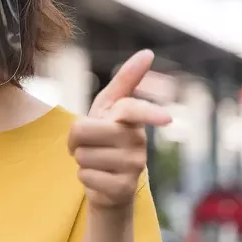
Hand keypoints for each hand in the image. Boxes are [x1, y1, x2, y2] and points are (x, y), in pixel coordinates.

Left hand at [68, 50, 170, 210]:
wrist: (107, 181)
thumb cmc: (104, 137)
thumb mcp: (109, 107)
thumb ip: (125, 80)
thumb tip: (148, 53)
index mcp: (131, 118)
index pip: (134, 110)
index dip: (147, 113)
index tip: (166, 118)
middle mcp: (138, 140)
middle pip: (83, 129)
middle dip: (74, 138)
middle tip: (87, 144)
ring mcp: (134, 166)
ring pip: (82, 154)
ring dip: (80, 159)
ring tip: (96, 161)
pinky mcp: (124, 188)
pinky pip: (85, 175)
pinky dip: (84, 177)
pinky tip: (98, 178)